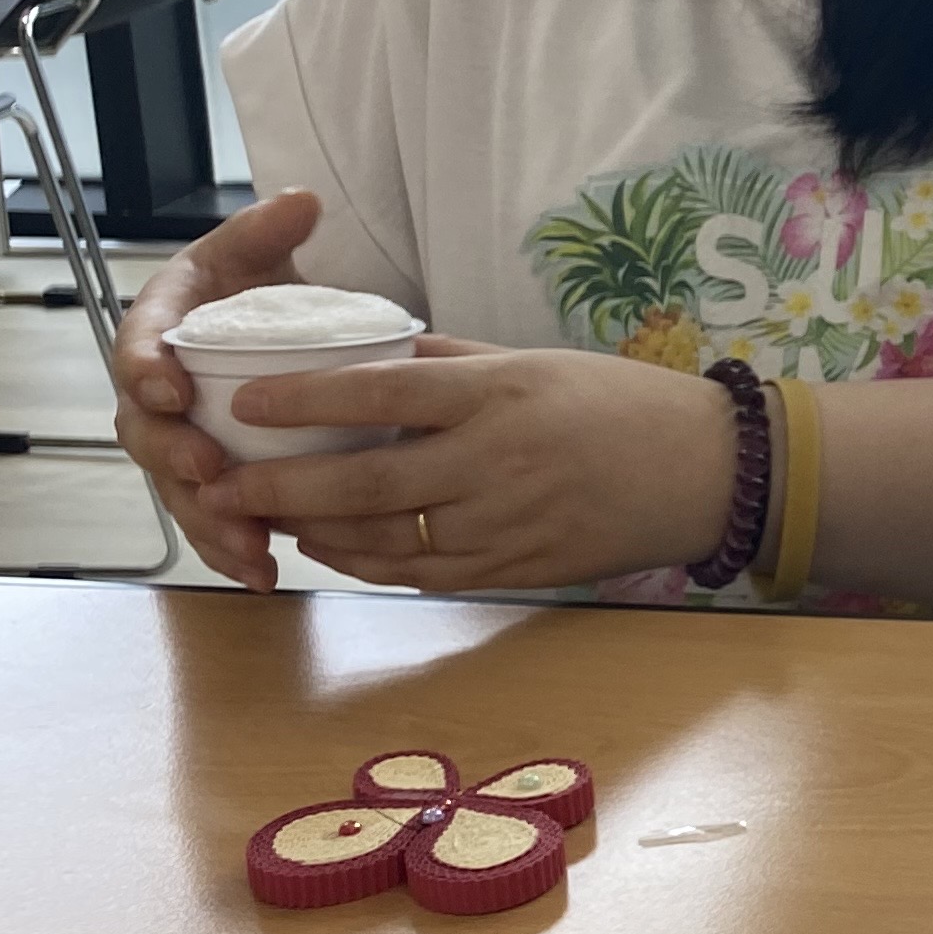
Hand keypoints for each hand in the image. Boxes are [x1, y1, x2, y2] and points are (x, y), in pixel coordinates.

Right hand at [109, 186, 325, 590]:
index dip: (145, 371)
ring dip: (208, 521)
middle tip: (212, 473)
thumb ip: (267, 228)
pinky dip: (233, 547)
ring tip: (248, 547)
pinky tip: (265, 574)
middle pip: (146, 433)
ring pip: (177, 489)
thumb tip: (300, 201)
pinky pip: (210, 518)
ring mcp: (179, 440)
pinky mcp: (209, 479)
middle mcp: (156, 392)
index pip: (135, 349)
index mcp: (158, 330)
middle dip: (174, 457)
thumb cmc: (247, 286)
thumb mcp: (253, 249)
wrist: (264, 326)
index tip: (168, 389)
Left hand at [197, 345, 736, 596]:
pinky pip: (423, 575)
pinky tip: (338, 551)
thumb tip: (378, 359)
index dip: (306, 401)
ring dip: (318, 532)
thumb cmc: (622, 404)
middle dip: (282, 485)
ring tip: (274, 516)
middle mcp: (497, 463)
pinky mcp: (517, 570)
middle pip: (365, 483)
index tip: (247, 400)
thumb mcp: (538, 361)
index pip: (381, 397)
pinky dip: (369, 565)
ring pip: (384, 540)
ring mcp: (506, 525)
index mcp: (500, 397)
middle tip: (226, 481)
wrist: (705, 472)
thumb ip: (454, 365)